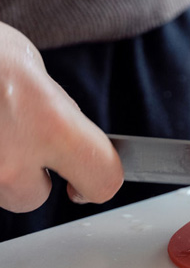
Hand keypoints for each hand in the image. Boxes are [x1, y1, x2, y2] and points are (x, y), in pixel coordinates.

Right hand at [0, 23, 122, 211]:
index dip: (99, 180)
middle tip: (16, 138)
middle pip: (33, 197)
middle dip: (29, 176)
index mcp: (49, 126)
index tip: (88, 179)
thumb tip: (66, 134)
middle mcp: (10, 160)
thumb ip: (56, 113)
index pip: (102, 178)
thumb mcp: (32, 70)